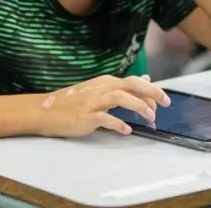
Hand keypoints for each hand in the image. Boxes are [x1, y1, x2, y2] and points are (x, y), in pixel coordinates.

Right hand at [36, 74, 170, 137]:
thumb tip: (145, 79)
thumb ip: (123, 86)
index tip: (162, 102)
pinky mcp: (86, 116)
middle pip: (131, 85)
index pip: (134, 82)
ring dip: (138, 106)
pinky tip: (127, 130)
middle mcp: (102, 89)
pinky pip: (105, 118)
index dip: (151, 91)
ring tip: (150, 117)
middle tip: (166, 103)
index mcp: (106, 82)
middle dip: (151, 92)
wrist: (44, 111)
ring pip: (120, 98)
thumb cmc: (73, 102)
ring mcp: (93, 102)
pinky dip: (118, 123)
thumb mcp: (100, 90)